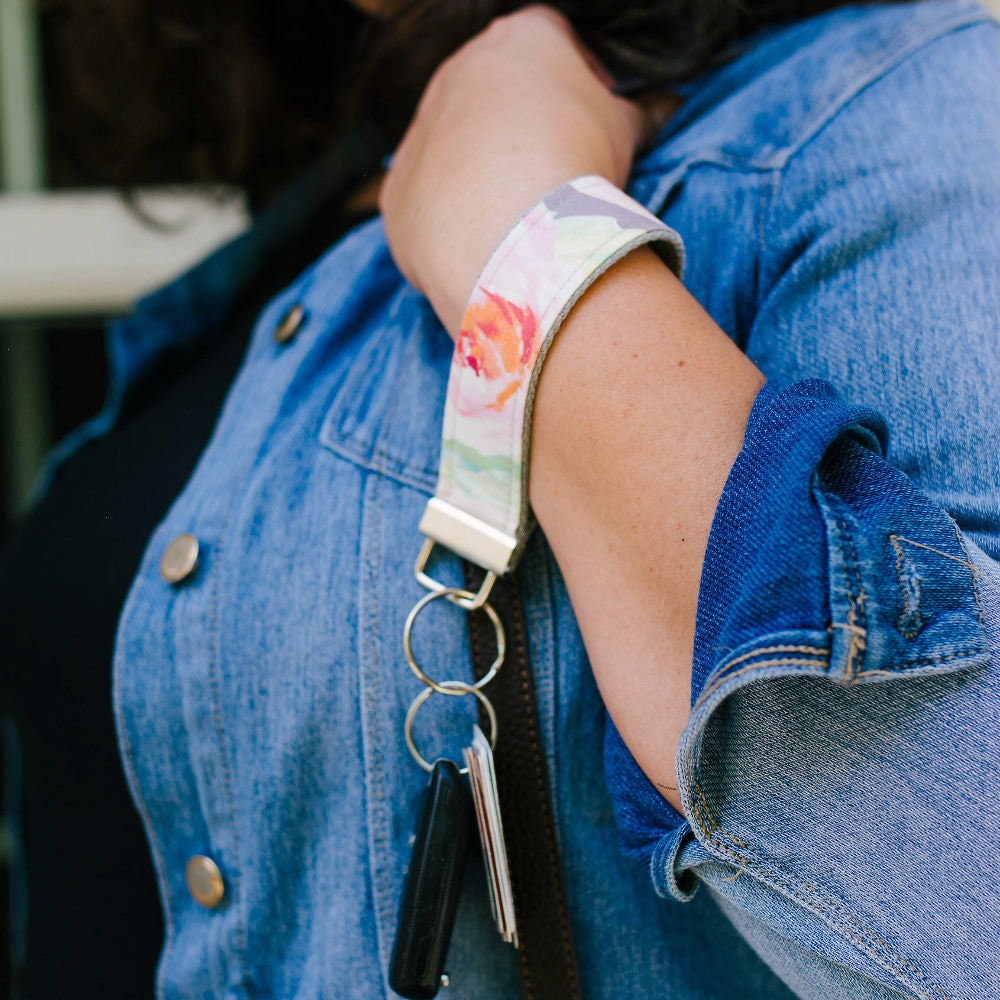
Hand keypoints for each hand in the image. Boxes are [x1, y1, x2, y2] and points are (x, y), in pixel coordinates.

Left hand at [379, 5, 673, 334]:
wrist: (517, 240)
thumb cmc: (579, 167)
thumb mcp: (627, 130)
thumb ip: (644, 111)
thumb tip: (665, 106)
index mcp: (517, 39)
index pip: (552, 35)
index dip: (578, 70)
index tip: (596, 109)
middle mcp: (455, 73)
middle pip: (491, 89)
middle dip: (522, 123)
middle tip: (555, 167)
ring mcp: (418, 134)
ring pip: (452, 145)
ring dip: (480, 170)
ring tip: (518, 214)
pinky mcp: (397, 195)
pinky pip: (425, 199)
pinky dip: (450, 217)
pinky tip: (482, 244)